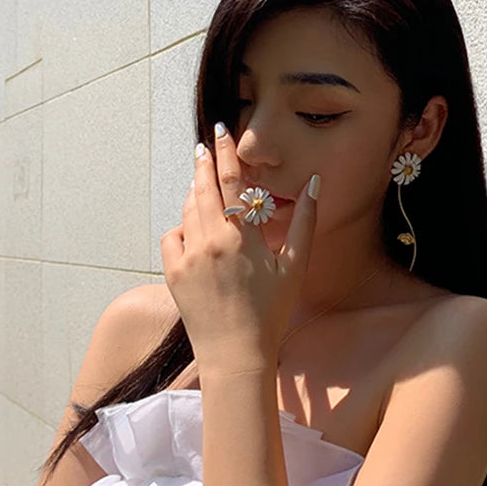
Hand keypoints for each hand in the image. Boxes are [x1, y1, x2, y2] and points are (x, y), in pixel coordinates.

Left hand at [159, 123, 318, 369]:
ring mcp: (186, 257)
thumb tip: (313, 185)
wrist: (236, 354)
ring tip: (203, 185)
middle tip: (203, 146)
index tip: (221, 131)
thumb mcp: (295, 268)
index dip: (227, 152)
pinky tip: (194, 230)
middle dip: (203, 164)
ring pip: (187, 211)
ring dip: (195, 193)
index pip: (232, 181)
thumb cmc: (271, 314)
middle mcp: (208, 240)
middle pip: (203, 188)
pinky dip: (182, 227)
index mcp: (240, 236)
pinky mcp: (173, 274)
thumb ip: (304, 222)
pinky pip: (172, 237)